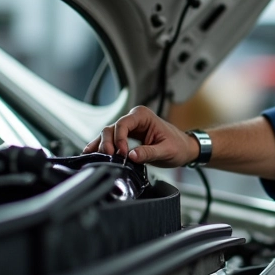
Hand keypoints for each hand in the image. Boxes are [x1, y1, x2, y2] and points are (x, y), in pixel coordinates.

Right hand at [83, 105, 199, 166]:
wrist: (184, 148)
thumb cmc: (178, 146)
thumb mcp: (166, 150)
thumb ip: (149, 152)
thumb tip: (132, 156)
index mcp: (143, 116)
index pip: (123, 124)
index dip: (119, 139)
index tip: (122, 153)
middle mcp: (134, 119)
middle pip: (111, 129)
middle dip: (108, 143)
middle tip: (111, 158)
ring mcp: (128, 128)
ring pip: (108, 134)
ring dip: (102, 146)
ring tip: (100, 158)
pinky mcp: (126, 137)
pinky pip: (110, 140)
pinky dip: (101, 146)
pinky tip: (90, 153)